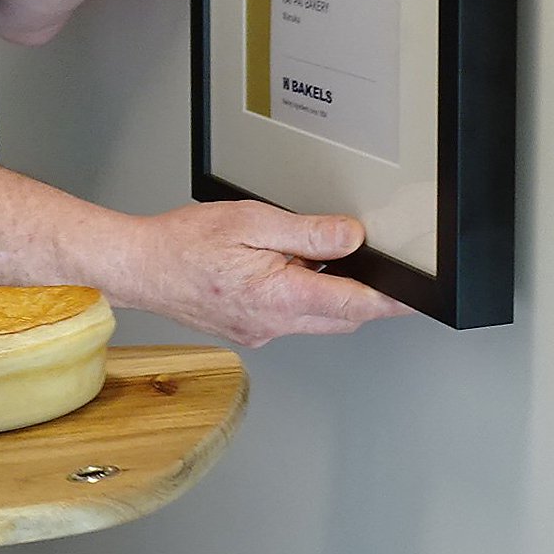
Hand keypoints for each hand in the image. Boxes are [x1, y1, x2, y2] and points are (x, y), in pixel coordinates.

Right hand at [108, 200, 413, 347]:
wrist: (138, 267)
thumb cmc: (182, 243)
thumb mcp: (250, 220)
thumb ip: (306, 232)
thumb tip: (350, 238)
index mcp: (280, 297)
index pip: (356, 304)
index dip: (391, 299)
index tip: (415, 294)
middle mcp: (274, 324)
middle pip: (342, 317)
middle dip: (362, 296)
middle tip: (371, 267)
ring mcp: (260, 332)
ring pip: (316, 320)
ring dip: (327, 296)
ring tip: (309, 259)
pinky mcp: (246, 331)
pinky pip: (289, 320)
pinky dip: (297, 298)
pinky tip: (277, 271)